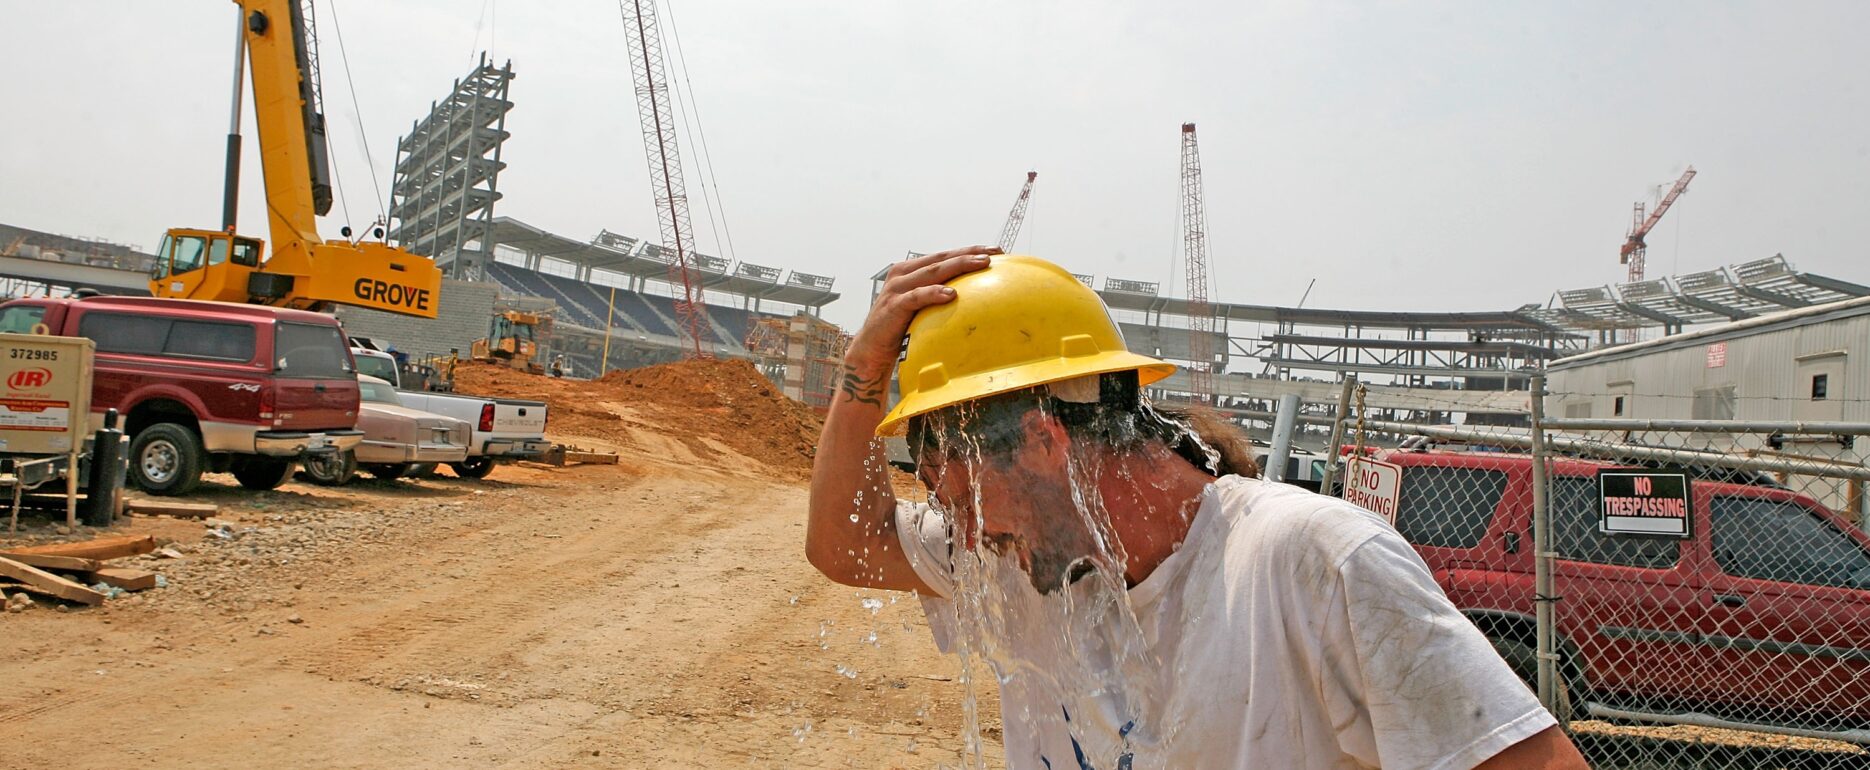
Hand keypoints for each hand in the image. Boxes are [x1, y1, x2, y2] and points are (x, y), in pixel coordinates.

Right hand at [844, 246, 999, 383]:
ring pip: (932, 272)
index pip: (945, 256)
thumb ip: (939, 297)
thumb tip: (974, 300)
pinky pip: (916, 297)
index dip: (969, 250)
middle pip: (941, 259)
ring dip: (958, 266)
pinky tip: (951, 294)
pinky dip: (933, 293)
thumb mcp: (922, 308)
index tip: (996, 249)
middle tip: (994, 252)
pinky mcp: (893, 306)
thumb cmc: (900, 327)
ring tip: (980, 264)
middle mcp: (903, 274)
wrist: (871, 349)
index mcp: (911, 270)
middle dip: (969, 253)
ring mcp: (897, 288)